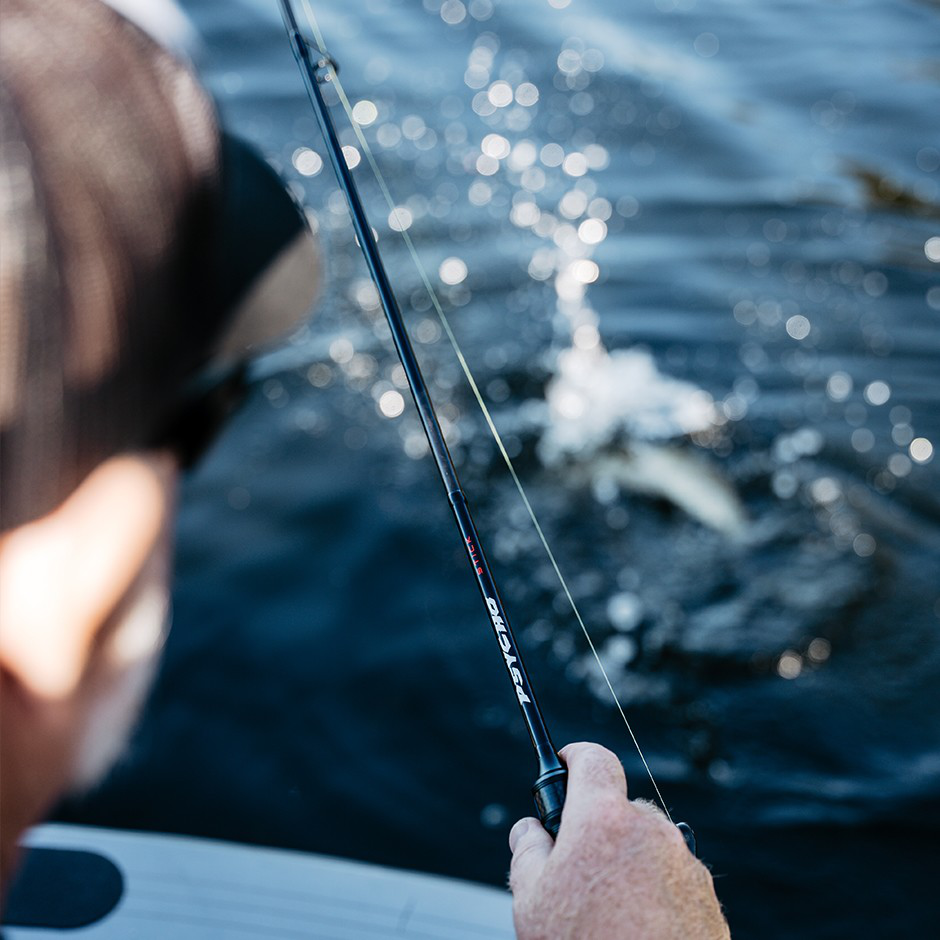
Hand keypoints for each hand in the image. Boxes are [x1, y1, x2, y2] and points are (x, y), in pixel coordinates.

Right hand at [509, 743, 729, 938]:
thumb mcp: (530, 899)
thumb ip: (527, 850)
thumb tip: (529, 830)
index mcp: (604, 819)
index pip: (593, 758)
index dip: (574, 757)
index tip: (565, 764)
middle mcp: (651, 830)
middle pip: (619, 807)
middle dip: (598, 827)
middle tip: (576, 866)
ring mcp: (684, 863)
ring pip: (647, 844)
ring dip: (628, 861)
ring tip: (608, 910)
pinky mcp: (706, 897)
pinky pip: (673, 877)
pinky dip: (655, 890)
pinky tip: (637, 925)